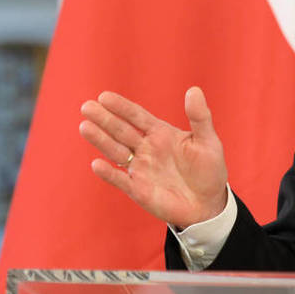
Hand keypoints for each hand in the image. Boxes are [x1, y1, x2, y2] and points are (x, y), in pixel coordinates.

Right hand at [79, 87, 228, 229]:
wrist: (208, 203)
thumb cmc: (209, 169)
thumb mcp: (208, 141)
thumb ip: (200, 117)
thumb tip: (194, 90)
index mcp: (161, 133)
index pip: (137, 116)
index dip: (121, 107)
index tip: (104, 96)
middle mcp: (146, 148)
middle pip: (121, 131)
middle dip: (105, 119)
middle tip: (87, 107)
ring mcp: (140, 168)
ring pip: (116, 151)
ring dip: (101, 140)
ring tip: (85, 126)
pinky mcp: (138, 189)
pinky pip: (120, 180)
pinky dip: (109, 173)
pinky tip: (97, 164)